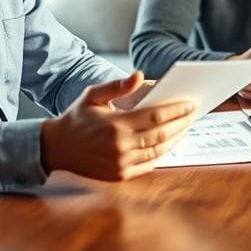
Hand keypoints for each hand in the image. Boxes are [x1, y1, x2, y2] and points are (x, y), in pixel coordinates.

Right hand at [41, 71, 194, 180]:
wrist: (57, 148)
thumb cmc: (77, 117)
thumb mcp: (93, 95)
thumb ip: (118, 85)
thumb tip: (139, 75)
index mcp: (115, 125)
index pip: (155, 116)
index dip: (176, 110)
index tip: (190, 104)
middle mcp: (120, 147)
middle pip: (161, 134)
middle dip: (181, 123)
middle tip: (194, 114)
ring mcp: (121, 164)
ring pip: (158, 151)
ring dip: (175, 139)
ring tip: (185, 127)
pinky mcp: (120, 175)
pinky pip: (148, 165)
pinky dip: (162, 154)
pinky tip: (169, 143)